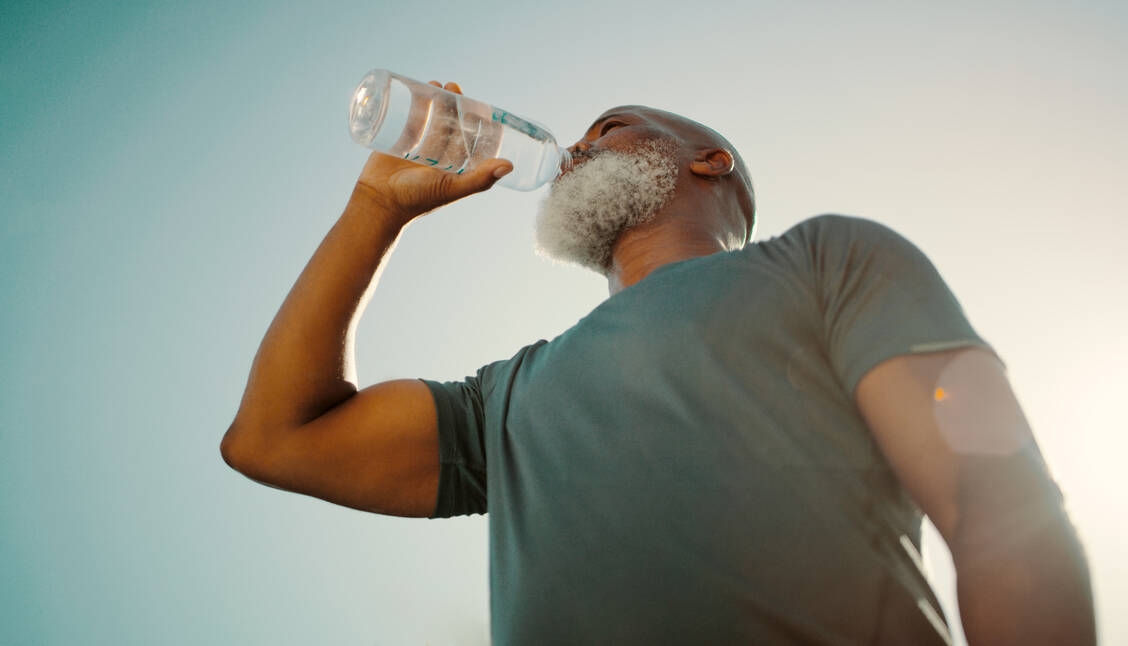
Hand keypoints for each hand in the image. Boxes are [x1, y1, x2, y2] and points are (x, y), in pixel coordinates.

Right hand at [353, 81, 512, 222]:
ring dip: (436, 101)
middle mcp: (438, 157)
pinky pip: (410, 120)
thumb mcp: (452, 187)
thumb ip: (479, 179)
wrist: (379, 202)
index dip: (475, 121)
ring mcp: (418, 148)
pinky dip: (415, 105)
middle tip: (453, 86)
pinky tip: (417, 89)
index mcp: (454, 167)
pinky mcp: (399, 142)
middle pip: (450, 124)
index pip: (469, 139)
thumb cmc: (417, 199)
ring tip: (436, 84)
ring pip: (431, 119)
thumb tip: (510, 165)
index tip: (477, 104)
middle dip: (454, 105)